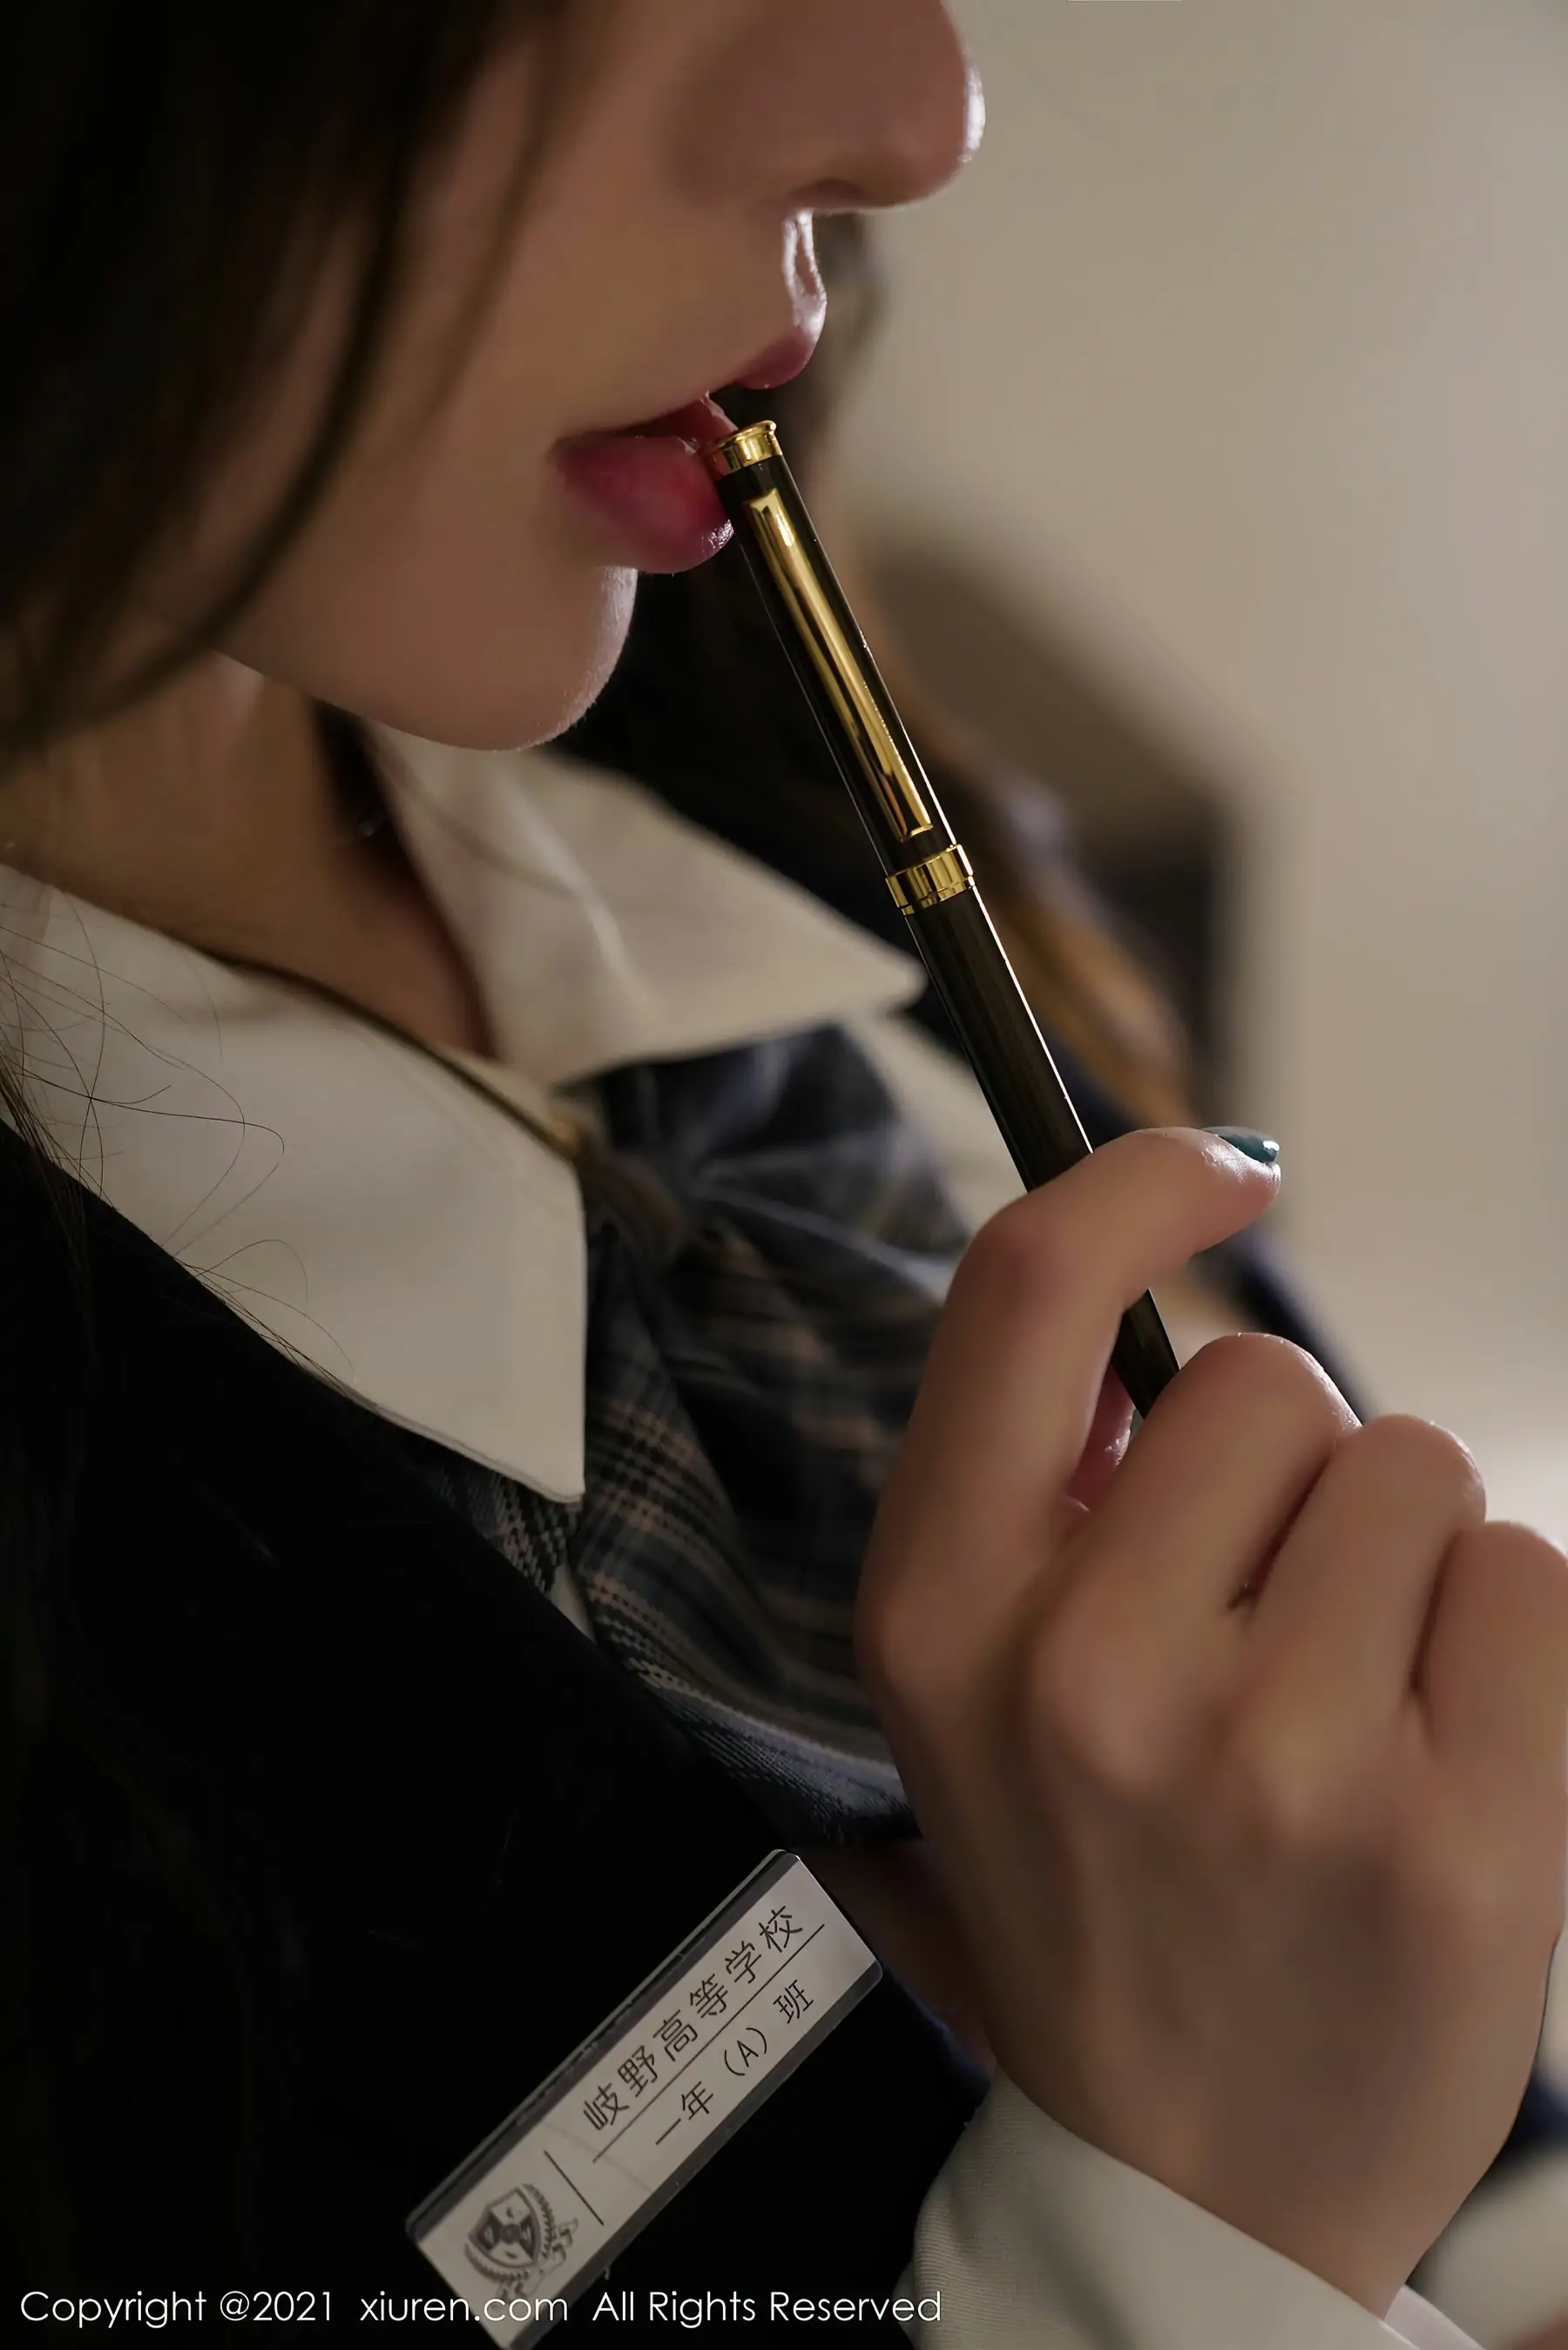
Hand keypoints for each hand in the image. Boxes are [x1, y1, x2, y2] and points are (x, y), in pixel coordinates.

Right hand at [857, 1130, 1567, 2316]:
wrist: (1192, 2176)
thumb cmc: (1091, 1886)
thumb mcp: (969, 1691)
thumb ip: (1028, 1491)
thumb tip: (1151, 1308)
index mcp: (942, 1617)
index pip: (1019, 1291)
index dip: (1133, 1183)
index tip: (1220, 1176)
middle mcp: (1095, 1677)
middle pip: (1270, 1382)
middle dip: (1286, 1470)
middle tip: (1260, 1624)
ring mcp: (1287, 1763)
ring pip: (1417, 1469)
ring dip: (1400, 1556)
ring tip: (1345, 1703)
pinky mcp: (1467, 1839)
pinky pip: (1534, 1576)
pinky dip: (1503, 1640)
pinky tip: (1434, 1754)